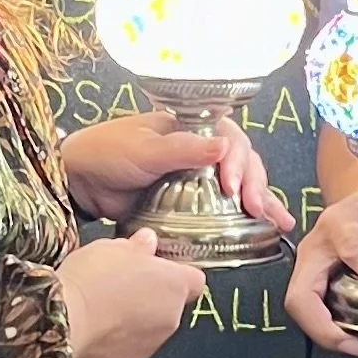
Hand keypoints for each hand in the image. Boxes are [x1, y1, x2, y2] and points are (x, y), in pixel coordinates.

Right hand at [56, 231, 198, 357]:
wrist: (63, 324)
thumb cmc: (90, 281)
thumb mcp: (112, 248)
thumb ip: (138, 246)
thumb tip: (147, 242)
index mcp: (174, 285)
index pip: (194, 280)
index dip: (177, 273)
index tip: (156, 267)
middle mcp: (171, 318)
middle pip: (170, 304)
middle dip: (151, 296)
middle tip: (121, 284)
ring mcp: (152, 345)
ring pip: (151, 328)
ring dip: (136, 319)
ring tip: (103, 308)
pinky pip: (131, 348)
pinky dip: (119, 340)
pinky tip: (96, 329)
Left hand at [61, 105, 293, 240]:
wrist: (79, 182)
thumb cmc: (106, 154)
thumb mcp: (143, 149)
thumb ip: (182, 149)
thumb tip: (223, 146)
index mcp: (191, 128)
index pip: (230, 138)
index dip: (237, 161)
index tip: (231, 184)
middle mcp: (201, 150)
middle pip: (243, 161)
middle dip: (254, 183)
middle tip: (254, 206)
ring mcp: (199, 177)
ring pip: (242, 184)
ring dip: (263, 199)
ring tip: (277, 220)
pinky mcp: (194, 204)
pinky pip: (226, 208)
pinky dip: (249, 218)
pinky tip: (270, 229)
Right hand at [286, 187, 357, 357]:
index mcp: (346, 219)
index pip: (352, 245)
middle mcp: (318, 242)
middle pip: (302, 289)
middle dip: (323, 321)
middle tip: (356, 343)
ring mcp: (309, 264)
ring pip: (299, 304)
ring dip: (322, 331)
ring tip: (354, 347)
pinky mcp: (311, 281)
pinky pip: (309, 310)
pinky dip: (326, 329)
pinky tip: (352, 340)